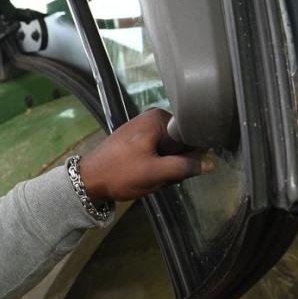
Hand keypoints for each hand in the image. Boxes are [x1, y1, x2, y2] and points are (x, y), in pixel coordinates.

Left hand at [77, 108, 211, 201]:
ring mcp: (143, 129)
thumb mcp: (156, 172)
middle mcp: (152, 118)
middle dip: (174, 163)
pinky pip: (157, 155)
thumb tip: (210, 163)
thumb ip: (185, 166)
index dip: (188, 154)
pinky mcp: (137, 141)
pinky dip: (155, 167)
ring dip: (165, 168)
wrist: (88, 180)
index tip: (178, 166)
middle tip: (160, 174)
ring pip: (169, 153)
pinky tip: (143, 174)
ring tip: (150, 175)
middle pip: (180, 145)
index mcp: (158, 118)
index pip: (191, 135)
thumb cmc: (120, 173)